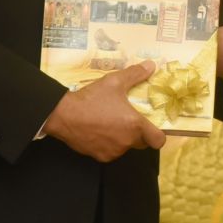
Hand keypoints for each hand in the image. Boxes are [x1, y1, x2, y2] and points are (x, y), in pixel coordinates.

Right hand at [41, 61, 164, 160]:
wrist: (64, 115)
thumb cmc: (91, 98)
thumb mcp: (114, 82)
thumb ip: (135, 74)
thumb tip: (151, 65)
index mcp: (135, 125)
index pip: (158, 140)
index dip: (158, 134)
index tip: (152, 126)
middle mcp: (127, 142)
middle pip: (142, 143)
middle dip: (139, 133)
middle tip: (129, 120)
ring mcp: (114, 151)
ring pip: (126, 147)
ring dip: (123, 139)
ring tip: (111, 123)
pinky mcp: (101, 157)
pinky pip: (111, 152)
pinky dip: (109, 144)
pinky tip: (100, 131)